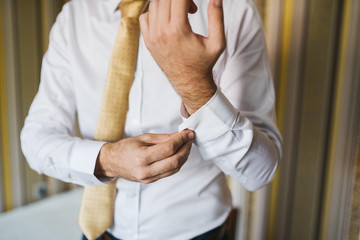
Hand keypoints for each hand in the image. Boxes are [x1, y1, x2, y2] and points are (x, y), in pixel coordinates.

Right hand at [94, 130, 193, 183]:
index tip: (188, 133)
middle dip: (186, 148)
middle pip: (175, 161)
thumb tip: (181, 135)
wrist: (112, 162)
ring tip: (186, 145)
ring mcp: (149, 178)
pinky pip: (169, 172)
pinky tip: (179, 153)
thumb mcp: (144, 138)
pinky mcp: (151, 181)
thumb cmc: (126, 148)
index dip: (182, 139)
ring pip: (175, 168)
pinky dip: (177, 162)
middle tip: (190, 138)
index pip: (169, 148)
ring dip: (184, 156)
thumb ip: (163, 138)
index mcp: (142, 157)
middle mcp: (146, 170)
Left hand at [140, 0, 224, 114]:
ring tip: (181, 15)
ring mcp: (152, 37)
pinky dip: (155, 13)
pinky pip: (145, 17)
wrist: (190, 83)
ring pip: (154, 4)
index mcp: (178, 31)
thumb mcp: (217, 42)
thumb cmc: (203, 63)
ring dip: (169, 4)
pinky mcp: (148, 41)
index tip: (194, 6)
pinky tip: (168, 20)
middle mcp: (161, 32)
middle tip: (191, 8)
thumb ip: (217, 17)